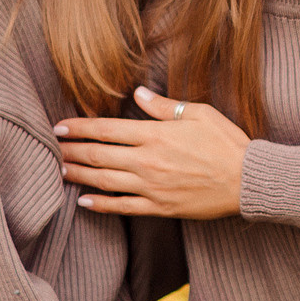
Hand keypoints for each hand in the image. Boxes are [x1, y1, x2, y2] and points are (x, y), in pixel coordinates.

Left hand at [54, 87, 247, 219]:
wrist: (248, 180)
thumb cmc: (227, 143)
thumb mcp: (199, 114)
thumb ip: (164, 106)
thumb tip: (138, 92)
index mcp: (156, 134)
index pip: (106, 129)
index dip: (80, 127)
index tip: (60, 126)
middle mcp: (148, 161)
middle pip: (98, 155)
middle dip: (71, 151)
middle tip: (51, 149)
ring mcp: (152, 186)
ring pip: (105, 181)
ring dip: (79, 176)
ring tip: (59, 171)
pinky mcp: (160, 207)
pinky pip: (123, 207)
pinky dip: (100, 205)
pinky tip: (84, 202)